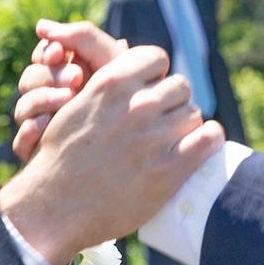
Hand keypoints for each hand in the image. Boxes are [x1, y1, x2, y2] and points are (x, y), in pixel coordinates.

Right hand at [0, 44, 223, 264]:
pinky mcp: (169, 169)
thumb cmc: (60, 159)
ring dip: (183, 127)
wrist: (54, 208)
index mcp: (111, 83)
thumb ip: (105, 86)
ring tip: (166, 144)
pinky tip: (196, 148)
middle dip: (170, 103)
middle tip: (157, 125)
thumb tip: (125, 56)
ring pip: (193, 114)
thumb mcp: (73, 107)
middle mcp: (136, 105)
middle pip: (179, 86)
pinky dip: (208, 140)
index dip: (154, 77)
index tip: (147, 93)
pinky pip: (209, 138)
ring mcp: (155, 137)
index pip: (157, 58)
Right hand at [12, 21, 128, 162]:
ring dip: (41, 100)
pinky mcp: (41, 154)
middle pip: (30, 79)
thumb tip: (41, 25)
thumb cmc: (134, 104)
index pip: (43, 56)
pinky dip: (29, 131)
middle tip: (76, 78)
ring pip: (22, 108)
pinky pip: (19, 142)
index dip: (48, 52)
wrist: (142, 158)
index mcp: (67, 74)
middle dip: (50, 75)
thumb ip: (85, 39)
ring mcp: (44, 128)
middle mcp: (51, 99)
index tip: (61, 53)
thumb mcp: (113, 66)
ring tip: (68, 99)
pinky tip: (45, 126)